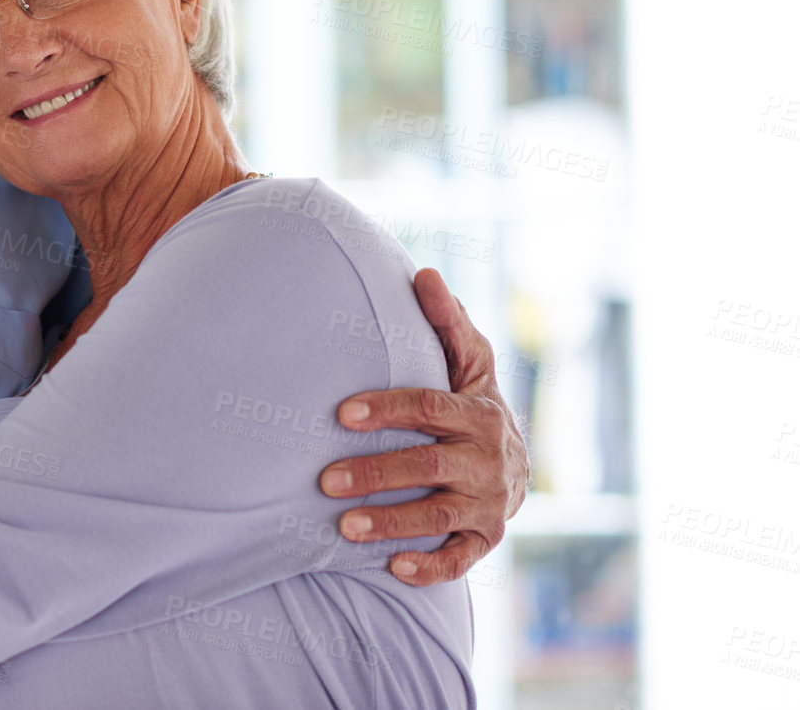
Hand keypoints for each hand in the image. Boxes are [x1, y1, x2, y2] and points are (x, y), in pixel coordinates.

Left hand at [319, 267, 529, 585]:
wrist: (515, 463)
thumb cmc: (472, 401)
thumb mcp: (469, 362)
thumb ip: (446, 322)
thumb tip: (423, 272)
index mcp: (477, 412)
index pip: (429, 408)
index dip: (387, 409)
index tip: (342, 413)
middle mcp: (486, 459)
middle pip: (428, 466)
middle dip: (377, 473)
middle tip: (325, 480)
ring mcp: (487, 502)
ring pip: (439, 517)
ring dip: (392, 523)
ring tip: (344, 527)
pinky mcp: (485, 537)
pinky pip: (460, 559)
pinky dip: (430, 567)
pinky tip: (394, 567)